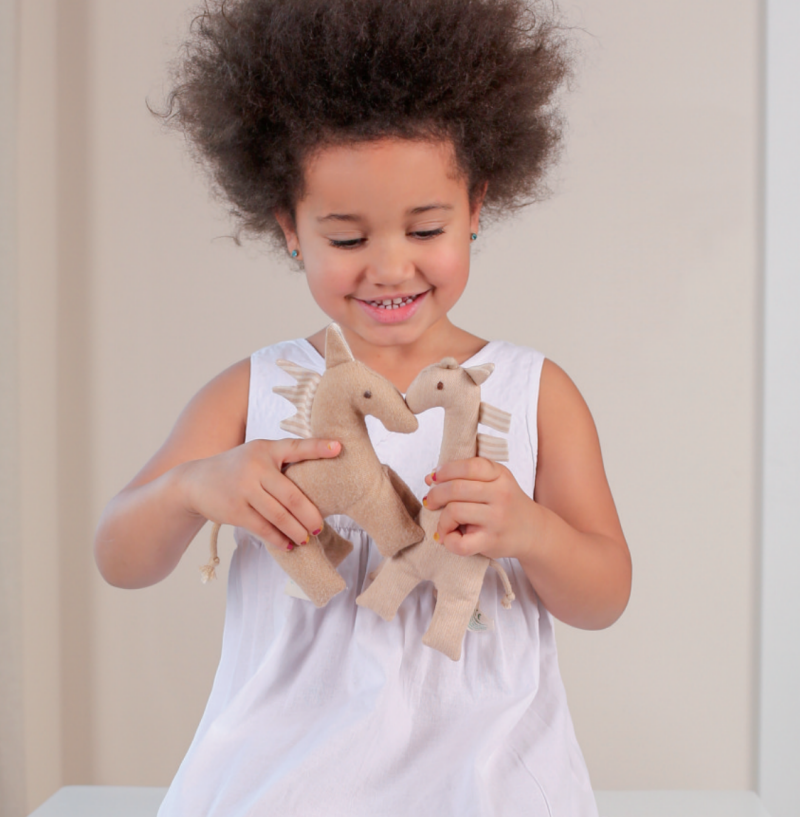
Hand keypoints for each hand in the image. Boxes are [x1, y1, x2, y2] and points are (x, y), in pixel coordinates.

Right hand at [180, 438, 340, 550]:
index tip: (339, 448)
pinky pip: (263, 528)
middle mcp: (255, 466)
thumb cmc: (237, 468)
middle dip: (310, 515)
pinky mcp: (235, 510)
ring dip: (296, 531)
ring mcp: (244, 489)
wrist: (195, 481)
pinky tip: (288, 544)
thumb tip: (317, 479)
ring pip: (279, 516)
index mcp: (266, 449)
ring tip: (307, 538)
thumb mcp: (256, 454)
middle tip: (320, 526)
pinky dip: (278, 538)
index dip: (318, 448)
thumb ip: (281, 461)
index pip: (296, 447)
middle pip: (291, 495)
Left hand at [423, 457, 536, 560]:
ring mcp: (497, 519)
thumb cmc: (506, 505)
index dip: (445, 470)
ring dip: (441, 519)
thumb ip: (466, 477)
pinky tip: (449, 537)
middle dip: (436, 495)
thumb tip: (429, 478)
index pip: (468, 466)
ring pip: (454, 511)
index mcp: (500, 474)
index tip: (434, 478)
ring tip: (444, 524)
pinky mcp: (491, 542)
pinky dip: (448, 540)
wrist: (532, 531)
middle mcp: (501, 494)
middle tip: (431, 502)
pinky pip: (460, 542)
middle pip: (455, 488)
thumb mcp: (495, 481)